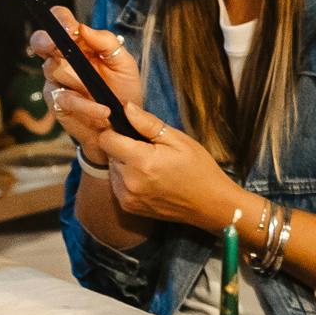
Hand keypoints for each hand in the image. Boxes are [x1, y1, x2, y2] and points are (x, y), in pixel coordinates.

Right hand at [29, 15, 145, 161]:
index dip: (59, 20)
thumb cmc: (123, 89)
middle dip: (46, 41)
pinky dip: (86, 105)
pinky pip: (64, 98)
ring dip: (77, 78)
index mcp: (78, 43)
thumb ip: (106, 43)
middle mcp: (62, 59)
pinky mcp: (56, 103)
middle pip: (40, 41)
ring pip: (52, 68)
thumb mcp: (123, 63)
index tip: (70, 28)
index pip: (59, 21)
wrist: (124, 125)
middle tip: (58, 48)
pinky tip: (103, 110)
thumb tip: (83, 28)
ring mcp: (56, 81)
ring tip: (99, 91)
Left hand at [99, 114, 249, 233]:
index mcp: (142, 161)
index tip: (130, 131)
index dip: (115, 131)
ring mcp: (128, 197)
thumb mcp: (178, 140)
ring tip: (150, 166)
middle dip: (123, 148)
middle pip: (109, 154)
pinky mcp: (129, 207)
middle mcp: (129, 181)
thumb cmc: (198, 169)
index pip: (106, 139)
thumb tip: (126, 107)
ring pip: (113, 170)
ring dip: (125, 164)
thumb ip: (148, 123)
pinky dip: (127, 179)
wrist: (209, 204)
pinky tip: (148, 180)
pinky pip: (117, 185)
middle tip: (148, 150)